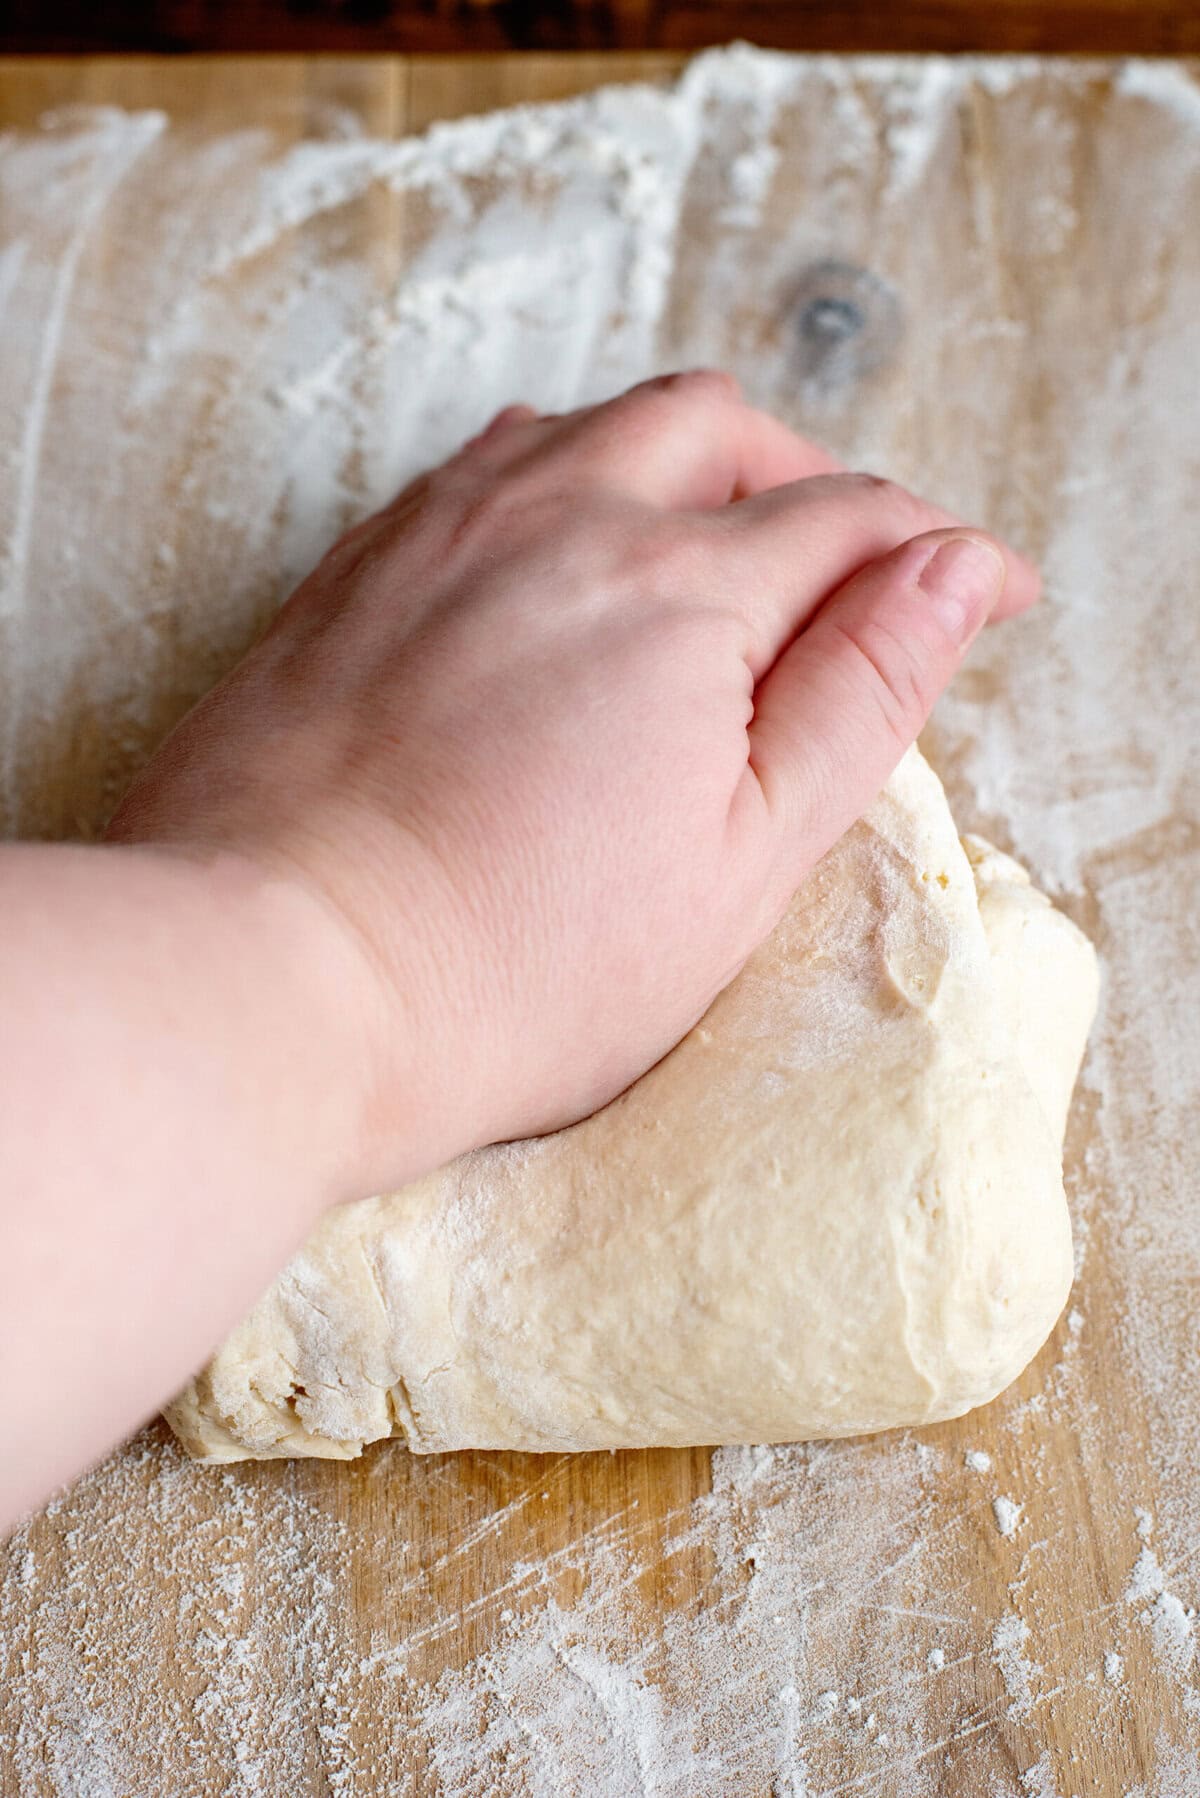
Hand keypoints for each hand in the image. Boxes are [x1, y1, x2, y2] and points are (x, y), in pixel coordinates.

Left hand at [109, 371, 1037, 1190]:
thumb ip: (860, 700)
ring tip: (710, 544)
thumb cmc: (510, 964)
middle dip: (809, 476)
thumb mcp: (742, 861)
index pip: (847, 520)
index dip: (938, 553)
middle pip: (718, 429)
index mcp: (677, 592)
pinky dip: (557, 479)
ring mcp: (437, 535)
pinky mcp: (350, 572)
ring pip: (591, 426)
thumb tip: (952, 575)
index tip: (987, 594)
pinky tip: (557, 553)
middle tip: (848, 560)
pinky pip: (478, 466)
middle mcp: (556, 521)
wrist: (274, 979)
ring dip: (679, 460)